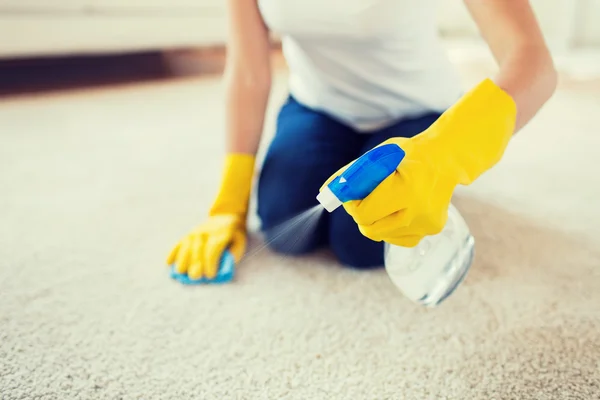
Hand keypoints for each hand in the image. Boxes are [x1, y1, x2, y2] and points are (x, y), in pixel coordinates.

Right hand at [166, 153, 254, 279]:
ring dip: (182, 260)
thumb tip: (222, 268)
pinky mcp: (188, 234)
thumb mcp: (240, 242)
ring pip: (186, 246)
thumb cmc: (234, 235)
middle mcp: (206, 232)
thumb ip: (233, 255)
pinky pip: (178, 243)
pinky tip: (168, 262)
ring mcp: (195, 232)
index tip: (210, 275)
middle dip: (195, 264)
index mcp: (221, 234)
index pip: (213, 249)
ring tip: (180, 272)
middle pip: (198, 249)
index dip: (210, 263)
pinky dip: (173, 252)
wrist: (225, 216)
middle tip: (195, 277)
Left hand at [326, 78, 516, 246]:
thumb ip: (350, 175)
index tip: (352, 193)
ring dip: (374, 219)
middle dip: (360, 213)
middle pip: (369, 228)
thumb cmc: (407, 154)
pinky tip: (398, 208)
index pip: (363, 213)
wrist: (446, 159)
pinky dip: (389, 226)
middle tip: (365, 196)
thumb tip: (324, 194)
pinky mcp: (431, 231)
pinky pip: (396, 238)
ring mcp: (427, 224)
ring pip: (380, 234)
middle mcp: (420, 210)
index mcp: (406, 188)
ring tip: (385, 199)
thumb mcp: (377, 157)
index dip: (351, 204)